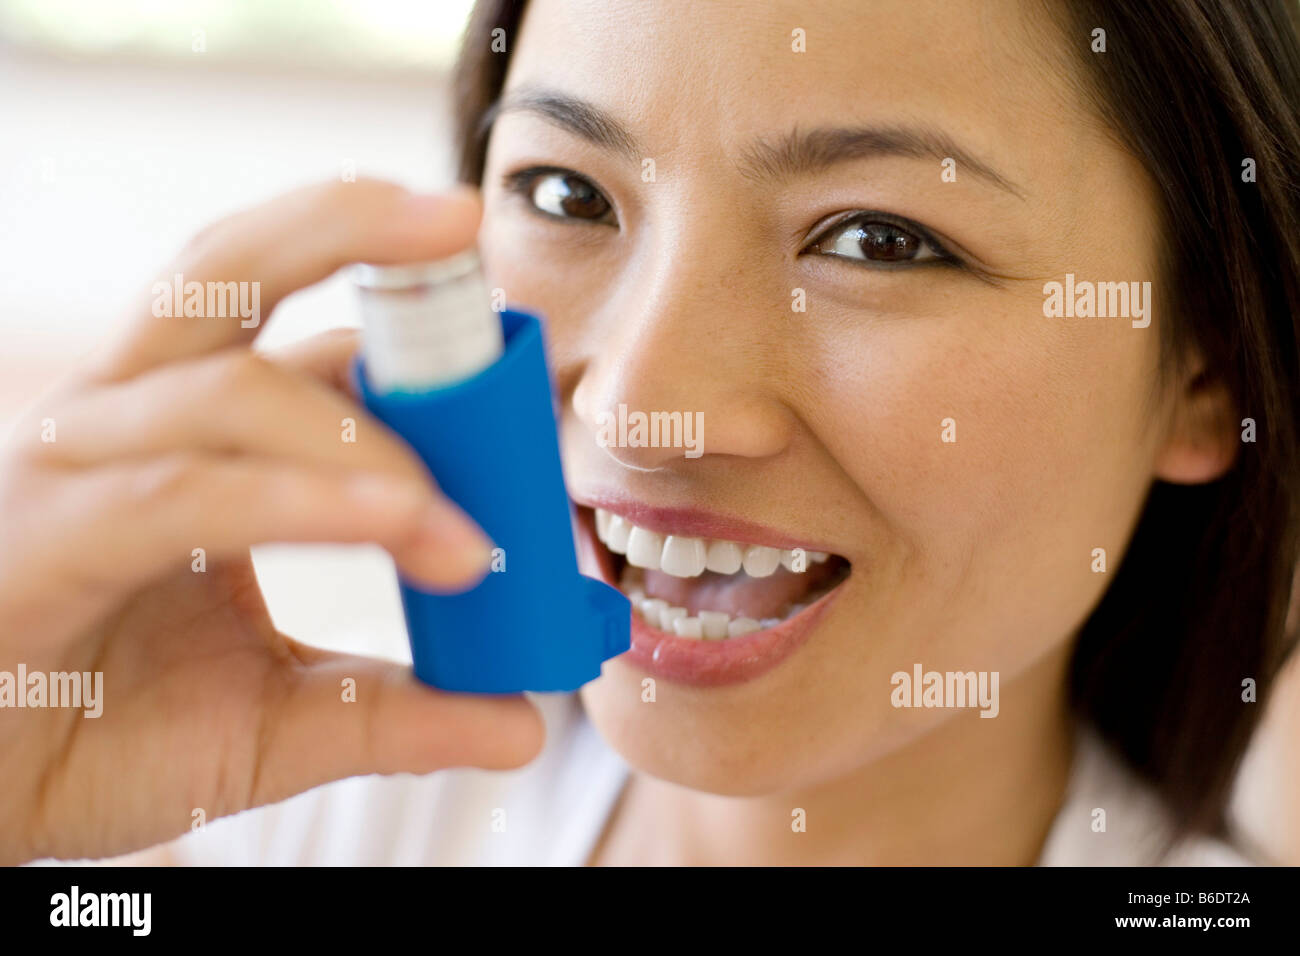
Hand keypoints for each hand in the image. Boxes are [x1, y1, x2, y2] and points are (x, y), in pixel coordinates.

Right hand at [0, 179, 544, 864]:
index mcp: (193, 435)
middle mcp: (132, 421)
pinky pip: (189, 494)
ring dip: (364, 436)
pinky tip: (394, 519)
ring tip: (466, 530)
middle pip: (232, 271)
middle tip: (464, 222)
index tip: (515, 351)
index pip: (309, 345)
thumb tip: (519, 722)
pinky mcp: (50, 535)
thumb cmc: (102, 732)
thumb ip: (394, 711)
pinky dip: (298, 500)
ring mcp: (82, 467)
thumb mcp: (279, 723)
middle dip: (349, 226)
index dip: (413, 336)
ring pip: (224, 382)